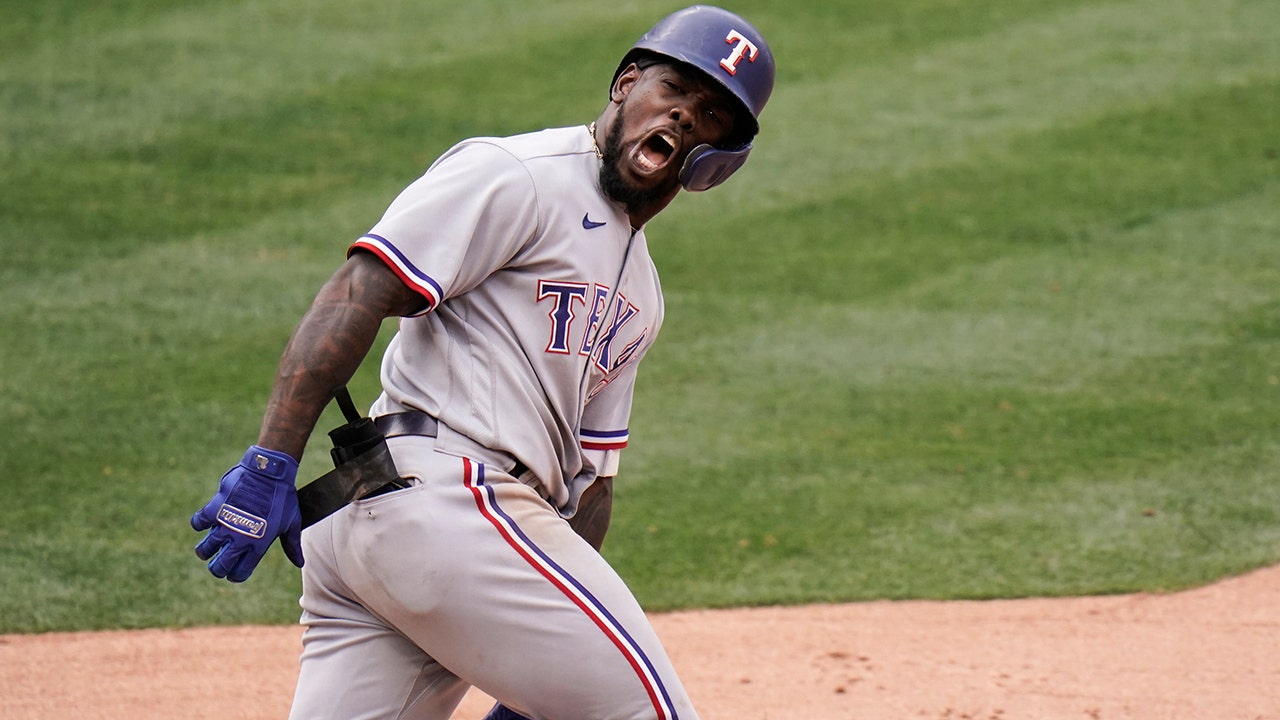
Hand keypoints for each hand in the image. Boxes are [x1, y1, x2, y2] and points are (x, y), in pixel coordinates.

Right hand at [191, 446, 303, 581]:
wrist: (269, 472)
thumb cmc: (283, 497)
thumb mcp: (291, 522)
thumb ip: (292, 545)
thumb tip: (300, 563)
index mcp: (258, 545)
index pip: (239, 572)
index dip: (235, 575)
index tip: (233, 572)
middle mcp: (239, 538)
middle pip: (218, 567)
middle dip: (217, 568)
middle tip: (218, 562)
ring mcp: (225, 524)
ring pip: (204, 549)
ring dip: (205, 550)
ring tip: (209, 546)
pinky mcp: (215, 508)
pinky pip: (198, 523)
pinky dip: (199, 523)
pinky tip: (206, 520)